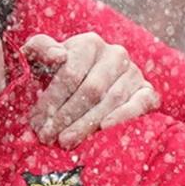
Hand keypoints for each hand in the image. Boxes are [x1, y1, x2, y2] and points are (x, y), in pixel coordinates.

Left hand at [23, 33, 156, 147]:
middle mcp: (116, 54)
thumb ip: (40, 49)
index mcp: (89, 44)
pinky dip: (122, 117)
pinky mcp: (148, 91)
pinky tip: (104, 129)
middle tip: (49, 138)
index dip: (51, 101)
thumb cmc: (56, 73)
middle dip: (67, 116)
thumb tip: (59, 56)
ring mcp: (134, 73)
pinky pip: (138, 105)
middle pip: (91, 90)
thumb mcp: (41, 58)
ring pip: (111, 101)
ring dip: (87, 124)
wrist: (87, 84)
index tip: (36, 123)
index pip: (70, 74)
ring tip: (67, 141)